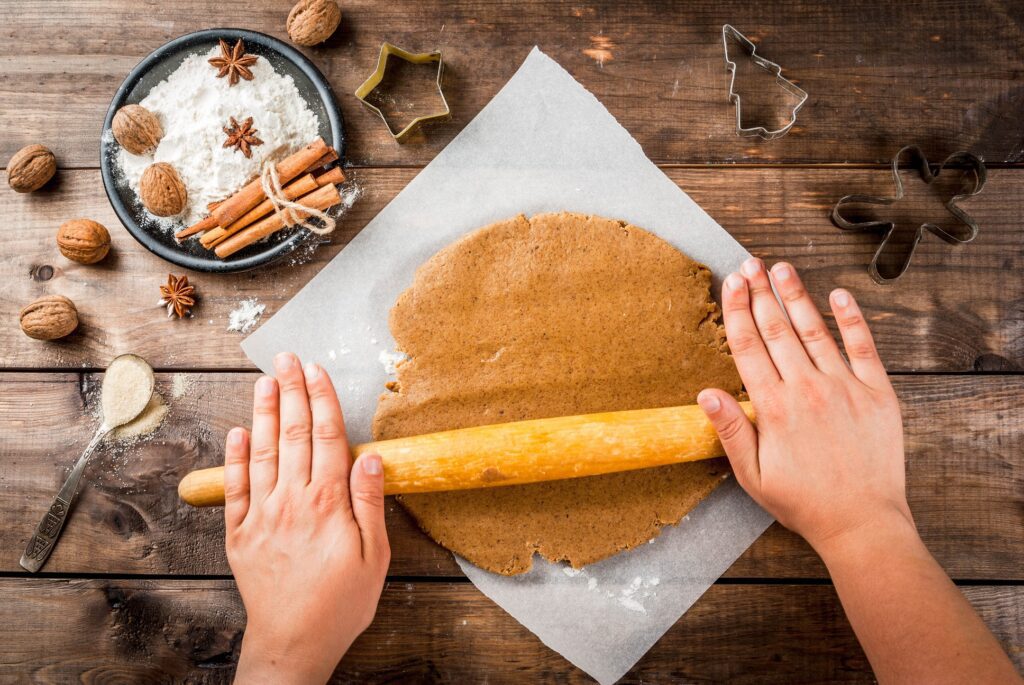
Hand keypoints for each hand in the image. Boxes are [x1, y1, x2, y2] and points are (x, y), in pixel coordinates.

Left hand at [224, 352, 389, 684]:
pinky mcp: (240, 534)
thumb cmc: (342, 602)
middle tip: (288, 359)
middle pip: (291, 434)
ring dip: (262, 413)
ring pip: (261, 452)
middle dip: (291, 392)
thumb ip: (370, 503)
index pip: (325, 437)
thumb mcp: (375, 556)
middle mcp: (291, 500)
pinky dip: (234, 458)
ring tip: (264, 381)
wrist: (294, 642)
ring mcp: (261, 515)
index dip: (322, 400)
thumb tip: (370, 458)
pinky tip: (237, 433)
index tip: (319, 371)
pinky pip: (234, 488)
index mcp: (327, 503)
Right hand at [698, 259, 911, 551]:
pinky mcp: (877, 393)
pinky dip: (852, 319)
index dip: (737, 311)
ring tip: (782, 269)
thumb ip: (731, 431)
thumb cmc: (803, 502)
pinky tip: (840, 295)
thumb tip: (705, 394)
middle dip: (760, 293)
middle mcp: (808, 390)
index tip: (731, 283)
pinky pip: (863, 347)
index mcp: (774, 409)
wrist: (861, 522)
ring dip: (797, 297)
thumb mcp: (753, 476)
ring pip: (814, 331)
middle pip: (777, 330)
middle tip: (750, 264)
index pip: (749, 347)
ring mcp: (845, 388)